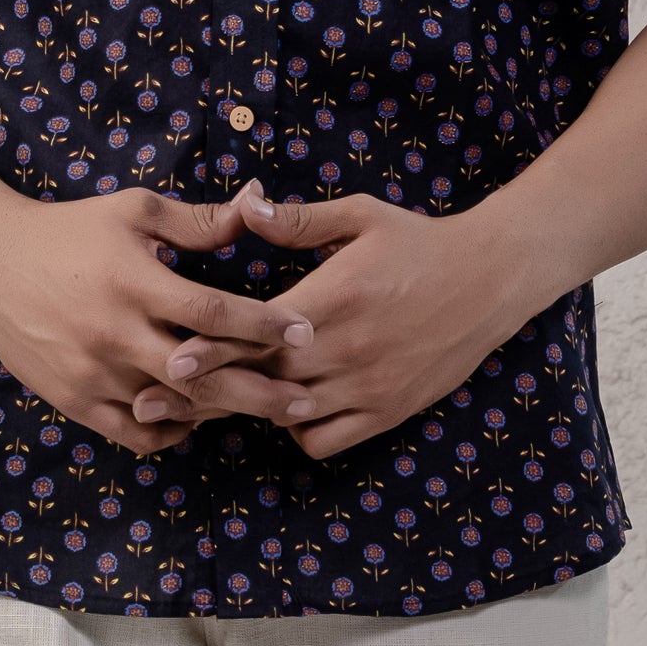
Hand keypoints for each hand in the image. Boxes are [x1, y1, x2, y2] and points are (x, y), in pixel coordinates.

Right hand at [0, 184, 317, 456]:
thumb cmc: (71, 230)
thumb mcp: (134, 212)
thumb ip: (199, 221)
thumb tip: (258, 201)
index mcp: (133, 282)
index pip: (211, 312)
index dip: (262, 325)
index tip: (304, 332)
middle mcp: (115, 333)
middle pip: (202, 376)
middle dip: (261, 391)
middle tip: (305, 397)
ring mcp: (93, 374)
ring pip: (173, 409)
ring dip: (221, 412)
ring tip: (264, 408)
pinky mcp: (75, 400)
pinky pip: (136, 432)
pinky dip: (173, 428)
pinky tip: (198, 415)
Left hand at [130, 191, 531, 459]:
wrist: (489, 279)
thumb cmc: (418, 240)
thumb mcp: (359, 216)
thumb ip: (298, 220)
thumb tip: (245, 206)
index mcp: (333, 299)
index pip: (257, 333)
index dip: (210, 348)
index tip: (169, 358)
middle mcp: (346, 350)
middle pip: (262, 380)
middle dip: (210, 387)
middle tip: (157, 394)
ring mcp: (368, 387)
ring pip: (289, 415)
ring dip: (252, 407)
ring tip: (210, 404)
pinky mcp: (387, 412)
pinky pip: (326, 439)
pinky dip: (299, 430)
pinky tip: (285, 408)